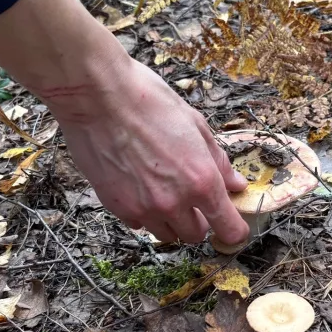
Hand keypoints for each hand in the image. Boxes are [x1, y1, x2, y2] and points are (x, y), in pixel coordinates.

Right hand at [52, 58, 249, 244]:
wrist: (96, 96)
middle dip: (199, 220)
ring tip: (163, 190)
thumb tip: (236, 184)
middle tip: (194, 199)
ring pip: (166, 234)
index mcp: (201, 180)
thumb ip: (218, 160)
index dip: (234, 230)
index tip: (233, 226)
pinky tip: (139, 187)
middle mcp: (174, 202)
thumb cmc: (147, 101)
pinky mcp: (116, 208)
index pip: (228, 228)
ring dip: (171, 220)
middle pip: (195, 235)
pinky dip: (144, 214)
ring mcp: (143, 208)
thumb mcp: (195, 124)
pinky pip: (138, 224)